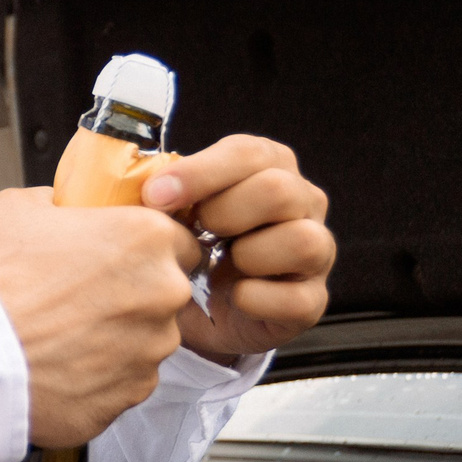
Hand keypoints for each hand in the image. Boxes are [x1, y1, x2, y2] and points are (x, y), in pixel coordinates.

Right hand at [0, 188, 201, 448]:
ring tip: (68, 335)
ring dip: (120, 336)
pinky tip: (65, 364)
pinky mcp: (132, 394)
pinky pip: (128, 380)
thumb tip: (66, 206)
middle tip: (86, 297)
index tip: (125, 257)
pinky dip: (103, 374)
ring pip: (150, 339)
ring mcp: (151, 350)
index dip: (151, 248)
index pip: (182, 239)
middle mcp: (162, 294)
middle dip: (136, 294)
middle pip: (168, 292)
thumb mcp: (20, 208)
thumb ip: (62, 202)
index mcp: (146, 239)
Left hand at [141, 134, 334, 362]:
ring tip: (220, 266)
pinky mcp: (313, 299)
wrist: (198, 309)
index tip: (155, 196)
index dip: (199, 173)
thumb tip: (144, 183)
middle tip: (194, 232)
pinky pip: (297, 299)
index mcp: (270, 166)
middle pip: (278, 190)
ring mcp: (317, 250)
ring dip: (249, 255)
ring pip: (302, 240)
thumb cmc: (189, 247)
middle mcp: (303, 201)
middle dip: (223, 213)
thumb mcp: (174, 211)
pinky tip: (233, 297)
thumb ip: (165, 189)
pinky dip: (256, 300)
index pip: (248, 153)